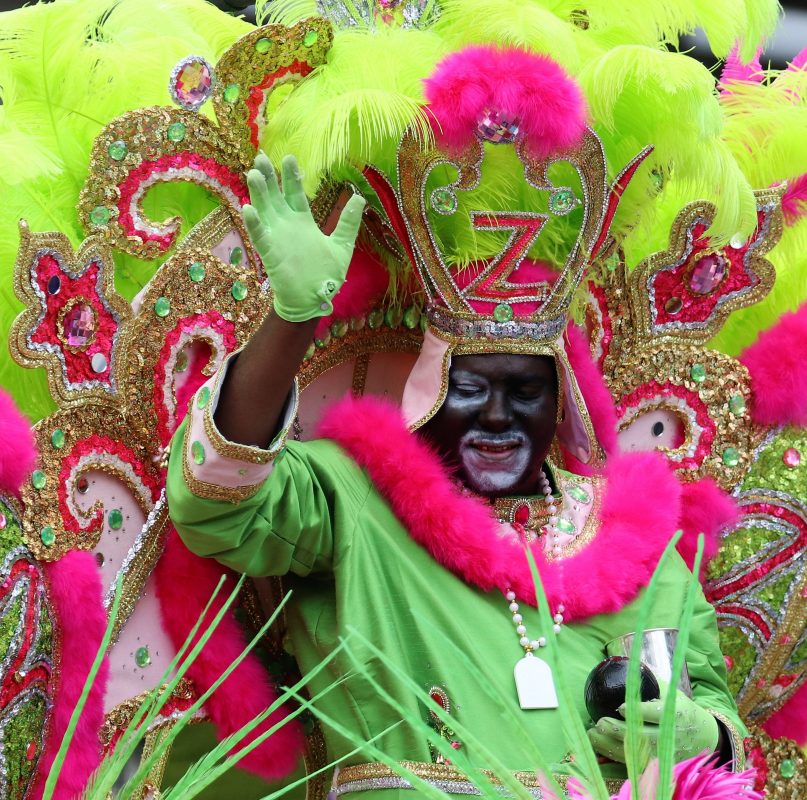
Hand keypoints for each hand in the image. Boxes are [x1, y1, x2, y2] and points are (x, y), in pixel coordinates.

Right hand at [242, 153, 365, 321]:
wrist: (314, 299)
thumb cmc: (326, 275)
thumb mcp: (342, 246)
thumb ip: (348, 223)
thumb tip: (359, 197)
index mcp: (304, 223)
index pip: (295, 194)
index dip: (291, 177)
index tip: (288, 157)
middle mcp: (288, 226)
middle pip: (276, 197)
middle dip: (270, 178)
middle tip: (261, 157)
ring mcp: (277, 238)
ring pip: (265, 211)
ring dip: (259, 194)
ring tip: (253, 174)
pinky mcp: (271, 253)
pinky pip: (260, 236)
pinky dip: (254, 223)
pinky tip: (248, 208)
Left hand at [587, 684, 718, 763]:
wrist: (704, 737)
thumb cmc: (682, 708)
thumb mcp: (671, 691)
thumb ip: (649, 679)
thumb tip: (622, 660)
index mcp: (674, 714)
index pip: (655, 714)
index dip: (636, 712)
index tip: (619, 707)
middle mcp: (670, 736)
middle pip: (642, 737)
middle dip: (618, 731)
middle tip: (599, 722)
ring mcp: (664, 754)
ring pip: (635, 754)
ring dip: (610, 745)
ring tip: (591, 733)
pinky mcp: (658, 765)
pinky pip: (633, 764)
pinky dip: (614, 755)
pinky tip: (599, 745)